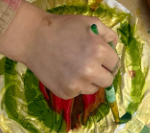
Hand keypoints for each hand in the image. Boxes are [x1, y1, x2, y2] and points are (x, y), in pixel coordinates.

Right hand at [0, 1, 118, 98]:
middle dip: (103, 73)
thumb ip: (107, 34)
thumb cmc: (62, 27)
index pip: (115, 64)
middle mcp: (90, 70)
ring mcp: (77, 84)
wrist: (34, 39)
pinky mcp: (66, 93)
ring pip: (93, 88)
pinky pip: (78, 92)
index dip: (109, 61)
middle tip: (92, 66)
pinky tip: (64, 73)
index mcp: (99, 51)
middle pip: (108, 81)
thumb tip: (115, 47)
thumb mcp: (88, 22)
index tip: (102, 59)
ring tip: (75, 68)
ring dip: (89, 80)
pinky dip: (74, 85)